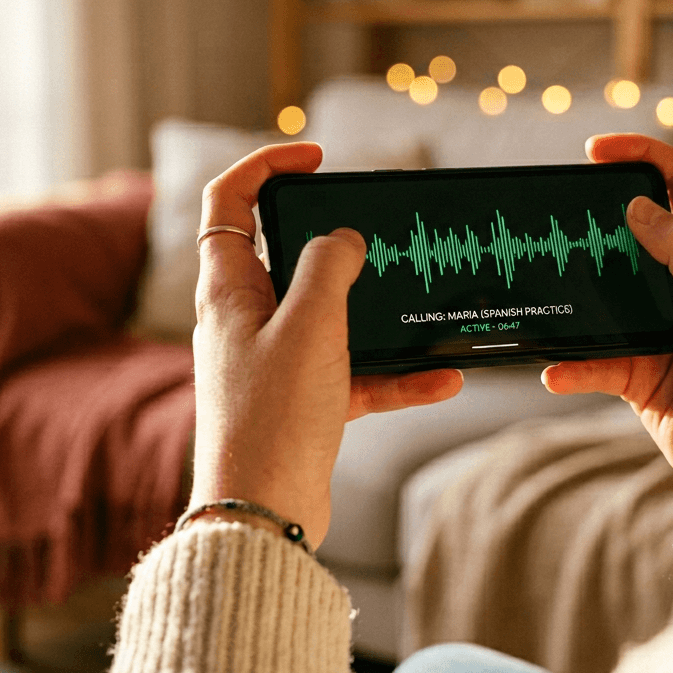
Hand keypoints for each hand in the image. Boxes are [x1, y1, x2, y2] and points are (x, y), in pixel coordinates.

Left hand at [189, 142, 462, 545]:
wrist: (264, 514)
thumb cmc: (273, 416)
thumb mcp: (309, 323)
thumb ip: (329, 266)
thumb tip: (343, 238)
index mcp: (229, 288)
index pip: (229, 201)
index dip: (266, 166)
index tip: (318, 158)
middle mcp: (247, 319)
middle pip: (287, 254)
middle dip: (337, 238)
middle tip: (379, 227)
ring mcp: (275, 362)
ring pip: (331, 316)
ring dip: (377, 312)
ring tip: (420, 299)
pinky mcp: (303, 402)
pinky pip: (355, 374)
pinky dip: (395, 375)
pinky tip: (443, 378)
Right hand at [542, 134, 672, 518]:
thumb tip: (639, 206)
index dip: (643, 155)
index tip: (594, 151)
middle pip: (635, 233)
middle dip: (596, 221)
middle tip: (557, 219)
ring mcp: (662, 332)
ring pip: (606, 296)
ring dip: (576, 295)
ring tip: (544, 289)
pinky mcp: (641, 376)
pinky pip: (595, 361)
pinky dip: (573, 365)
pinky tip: (556, 371)